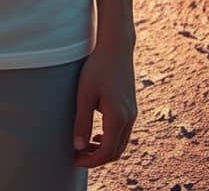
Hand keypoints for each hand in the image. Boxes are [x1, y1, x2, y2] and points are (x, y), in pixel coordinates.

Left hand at [73, 43, 136, 168]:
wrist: (116, 47)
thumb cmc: (98, 68)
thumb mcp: (85, 94)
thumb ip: (82, 121)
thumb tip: (78, 146)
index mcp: (117, 117)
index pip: (107, 152)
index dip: (91, 160)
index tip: (75, 159)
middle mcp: (129, 118)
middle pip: (116, 151)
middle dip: (97, 158)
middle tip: (78, 156)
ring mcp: (132, 113)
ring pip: (121, 143)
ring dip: (104, 150)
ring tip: (85, 147)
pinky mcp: (131, 107)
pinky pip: (123, 132)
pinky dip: (111, 139)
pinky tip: (97, 134)